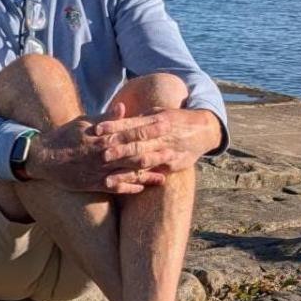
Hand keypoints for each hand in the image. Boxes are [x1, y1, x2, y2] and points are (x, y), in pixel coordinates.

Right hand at [25, 113, 165, 193]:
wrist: (43, 158)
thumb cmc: (63, 137)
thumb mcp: (83, 122)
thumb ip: (105, 118)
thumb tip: (123, 107)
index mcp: (102, 138)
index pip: (131, 132)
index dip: (150, 128)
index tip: (166, 123)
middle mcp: (104, 156)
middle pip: (136, 153)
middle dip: (156, 151)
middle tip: (174, 149)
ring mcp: (100, 172)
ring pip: (130, 173)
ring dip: (148, 172)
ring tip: (166, 172)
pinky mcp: (95, 185)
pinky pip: (117, 187)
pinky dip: (131, 187)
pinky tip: (144, 187)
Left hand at [91, 105, 221, 174]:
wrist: (203, 130)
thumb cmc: (174, 119)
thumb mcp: (157, 113)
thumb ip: (138, 118)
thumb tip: (118, 116)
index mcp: (156, 120)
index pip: (131, 124)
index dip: (114, 126)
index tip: (97, 129)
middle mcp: (161, 137)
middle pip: (136, 144)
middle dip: (118, 150)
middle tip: (100, 154)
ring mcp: (167, 152)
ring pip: (143, 162)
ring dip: (125, 171)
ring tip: (107, 179)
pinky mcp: (172, 165)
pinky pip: (153, 174)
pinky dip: (140, 180)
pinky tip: (127, 187)